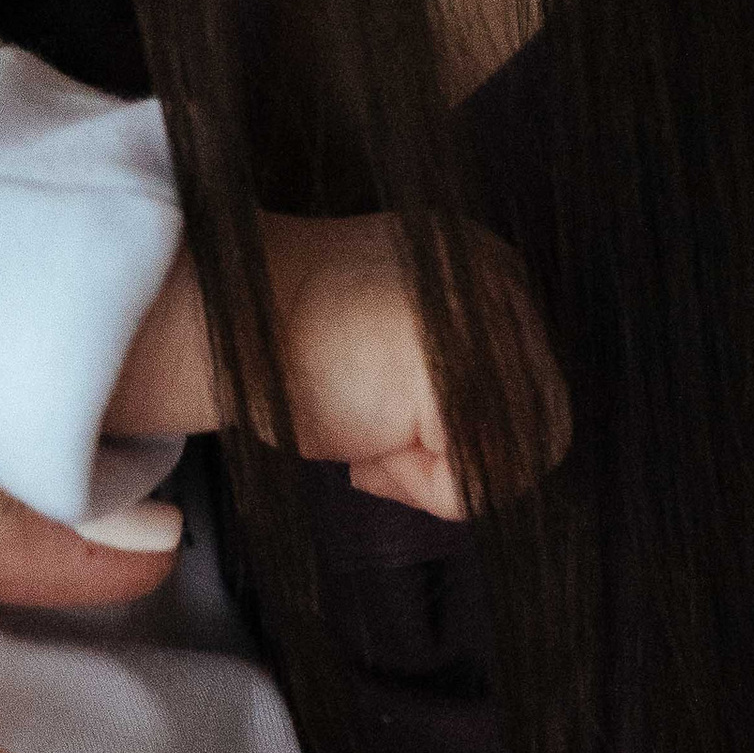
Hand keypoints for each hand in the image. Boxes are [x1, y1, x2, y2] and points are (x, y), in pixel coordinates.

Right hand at [261, 213, 567, 519]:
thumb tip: (484, 448)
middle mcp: (498, 282)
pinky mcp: (461, 371)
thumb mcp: (393, 341)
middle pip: (538, 424)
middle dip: (454, 452)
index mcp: (481, 267)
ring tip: (366, 430)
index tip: (378, 411)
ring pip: (519, 458)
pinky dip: (417, 485)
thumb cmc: (277, 339)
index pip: (527, 387)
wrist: (215, 315)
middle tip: (369, 432)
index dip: (458, 428)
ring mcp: (486, 322)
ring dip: (432, 469)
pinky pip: (477, 483)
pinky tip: (363, 439)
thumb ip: (452, 367)